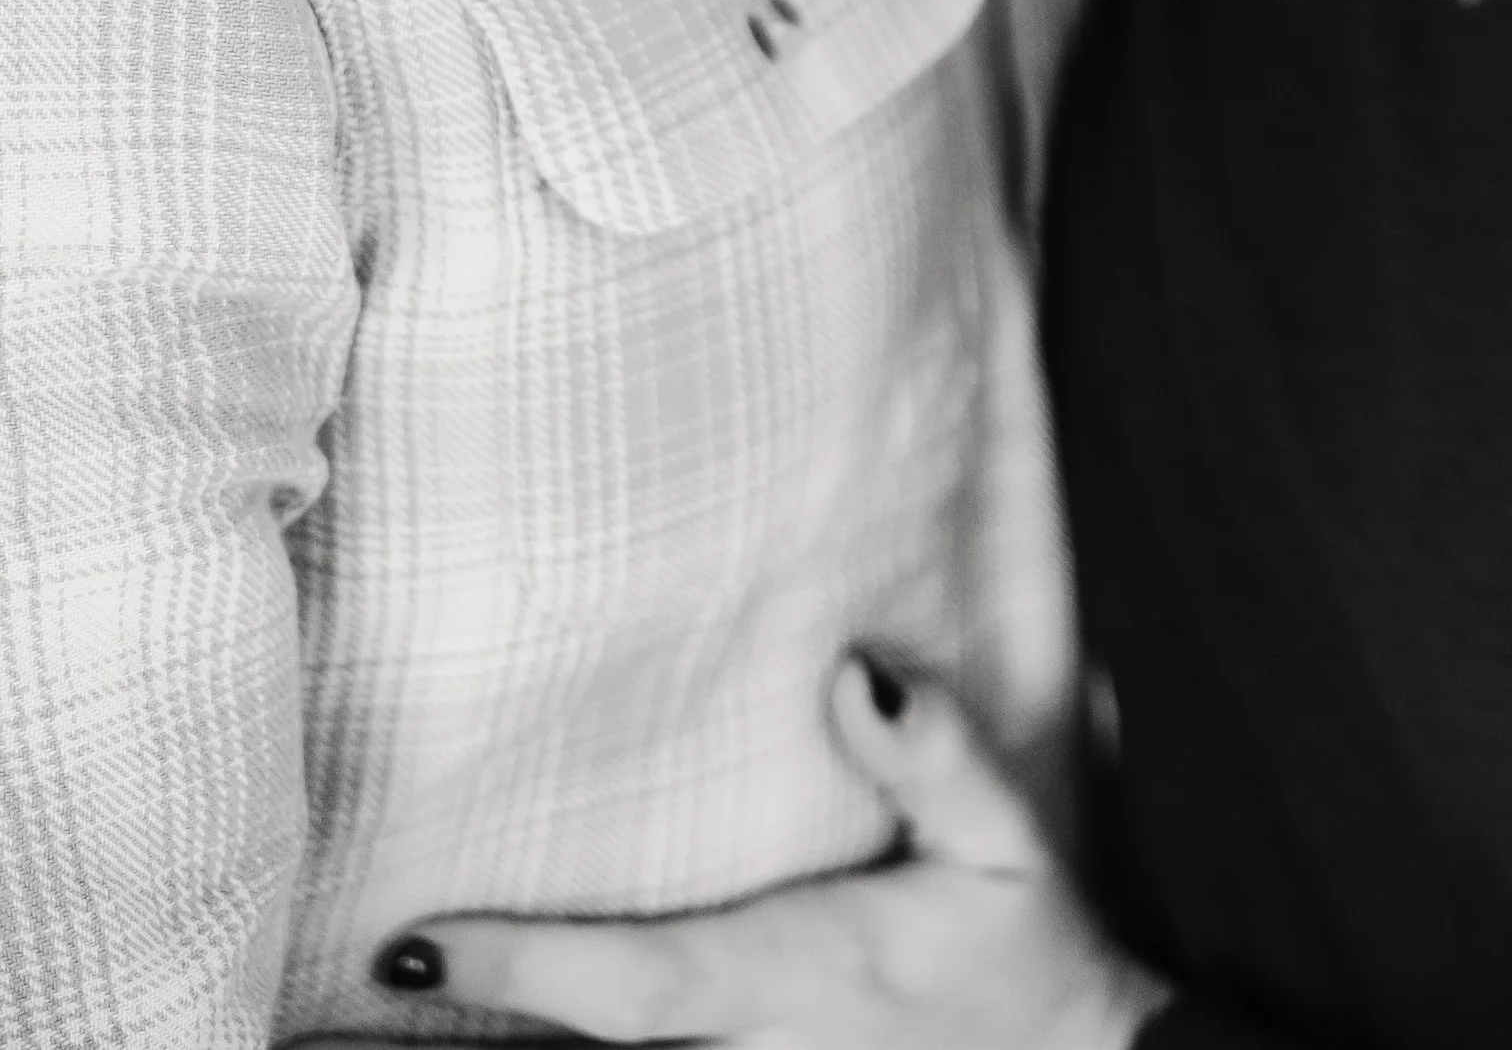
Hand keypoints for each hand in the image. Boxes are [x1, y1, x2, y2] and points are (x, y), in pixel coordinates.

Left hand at [374, 652, 1168, 1047]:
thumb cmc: (1027, 949)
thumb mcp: (1006, 841)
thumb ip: (933, 756)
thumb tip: (852, 665)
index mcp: (793, 978)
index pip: (634, 984)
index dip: (519, 965)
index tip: (411, 941)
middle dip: (458, 1034)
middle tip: (317, 1004)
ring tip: (351, 1023)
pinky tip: (495, 1042)